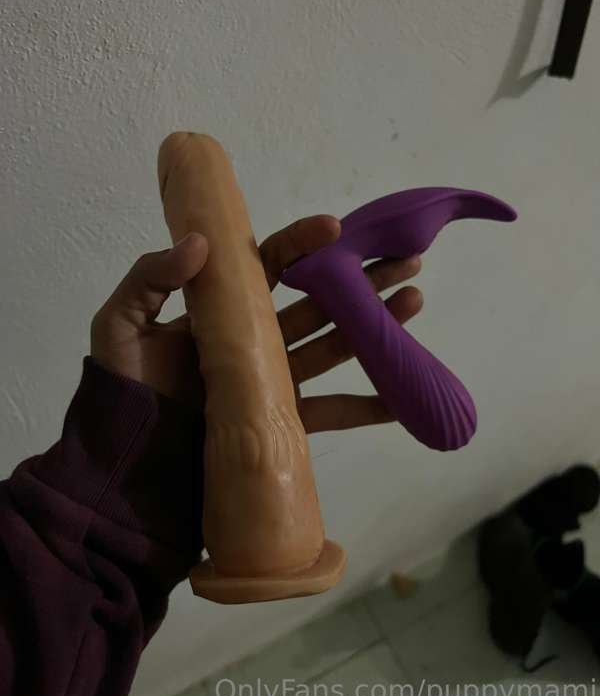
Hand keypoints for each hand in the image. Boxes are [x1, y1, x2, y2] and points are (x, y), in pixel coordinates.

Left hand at [91, 216, 422, 432]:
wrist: (125, 466)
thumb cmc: (121, 390)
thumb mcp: (119, 325)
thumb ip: (150, 278)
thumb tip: (201, 242)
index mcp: (222, 307)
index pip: (270, 264)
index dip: (304, 242)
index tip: (337, 229)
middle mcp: (256, 338)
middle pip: (320, 300)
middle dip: (364, 279)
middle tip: (408, 261)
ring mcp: (273, 379)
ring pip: (336, 345)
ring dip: (378, 327)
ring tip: (415, 303)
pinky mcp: (281, 421)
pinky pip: (332, 410)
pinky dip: (369, 405)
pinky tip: (403, 394)